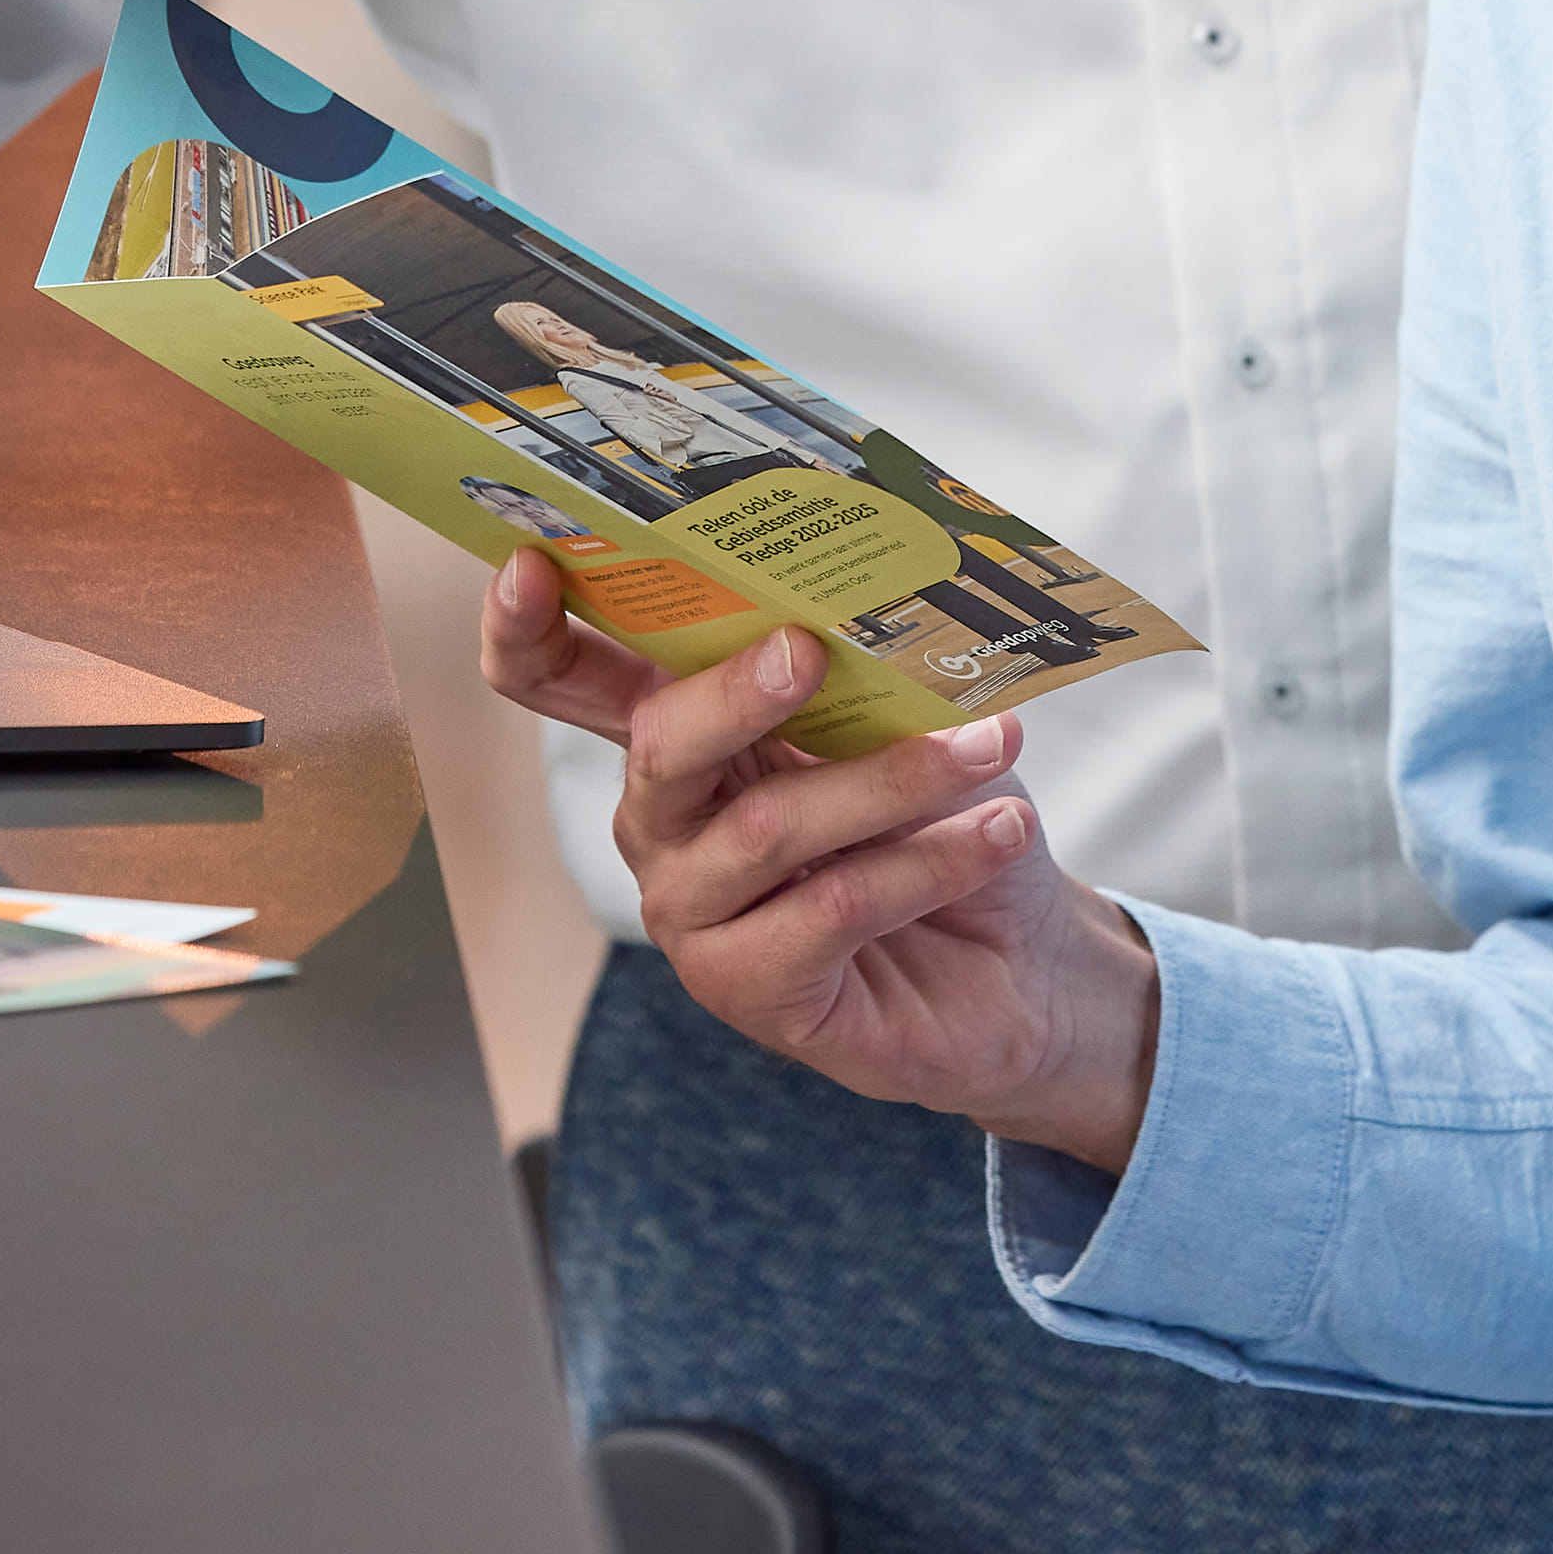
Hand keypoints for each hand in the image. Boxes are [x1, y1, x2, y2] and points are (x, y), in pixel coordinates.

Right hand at [481, 552, 1161, 1167]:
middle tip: (812, 650)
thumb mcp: (904, 713)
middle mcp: (666, 825)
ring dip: (892, 778)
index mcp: (682, 733)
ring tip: (989, 744)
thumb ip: (858, 658)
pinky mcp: (751, 991)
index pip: (564, 678)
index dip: (528, 628)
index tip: (528, 563)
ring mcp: (697, 917)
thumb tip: (865, 587)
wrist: (1024, 958)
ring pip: (765, 829)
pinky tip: (998, 833)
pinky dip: (927, 861)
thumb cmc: (948, 810)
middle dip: (737, 690)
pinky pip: (829, 910)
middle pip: (660, 744)